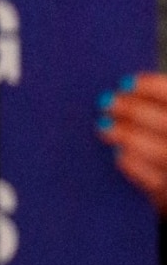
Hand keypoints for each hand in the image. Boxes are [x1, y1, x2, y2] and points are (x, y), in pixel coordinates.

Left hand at [99, 72, 166, 214]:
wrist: (162, 174)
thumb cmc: (154, 137)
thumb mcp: (154, 118)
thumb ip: (145, 106)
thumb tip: (120, 86)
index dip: (154, 88)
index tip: (126, 83)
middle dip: (136, 112)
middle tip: (106, 103)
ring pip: (163, 153)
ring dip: (130, 138)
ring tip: (104, 128)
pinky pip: (156, 181)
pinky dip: (135, 166)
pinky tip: (118, 155)